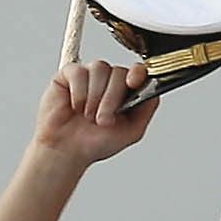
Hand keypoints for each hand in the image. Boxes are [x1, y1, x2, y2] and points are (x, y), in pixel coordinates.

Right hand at [30, 61, 157, 165]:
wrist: (66, 152)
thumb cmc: (95, 143)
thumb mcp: (132, 131)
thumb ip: (147, 108)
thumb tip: (154, 89)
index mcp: (125, 91)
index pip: (137, 71)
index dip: (137, 73)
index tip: (133, 82)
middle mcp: (108, 80)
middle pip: (118, 72)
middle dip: (112, 98)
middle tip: (102, 120)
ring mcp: (89, 76)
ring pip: (99, 69)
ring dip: (94, 96)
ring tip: (88, 115)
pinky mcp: (69, 75)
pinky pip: (78, 72)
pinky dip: (79, 92)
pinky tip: (75, 106)